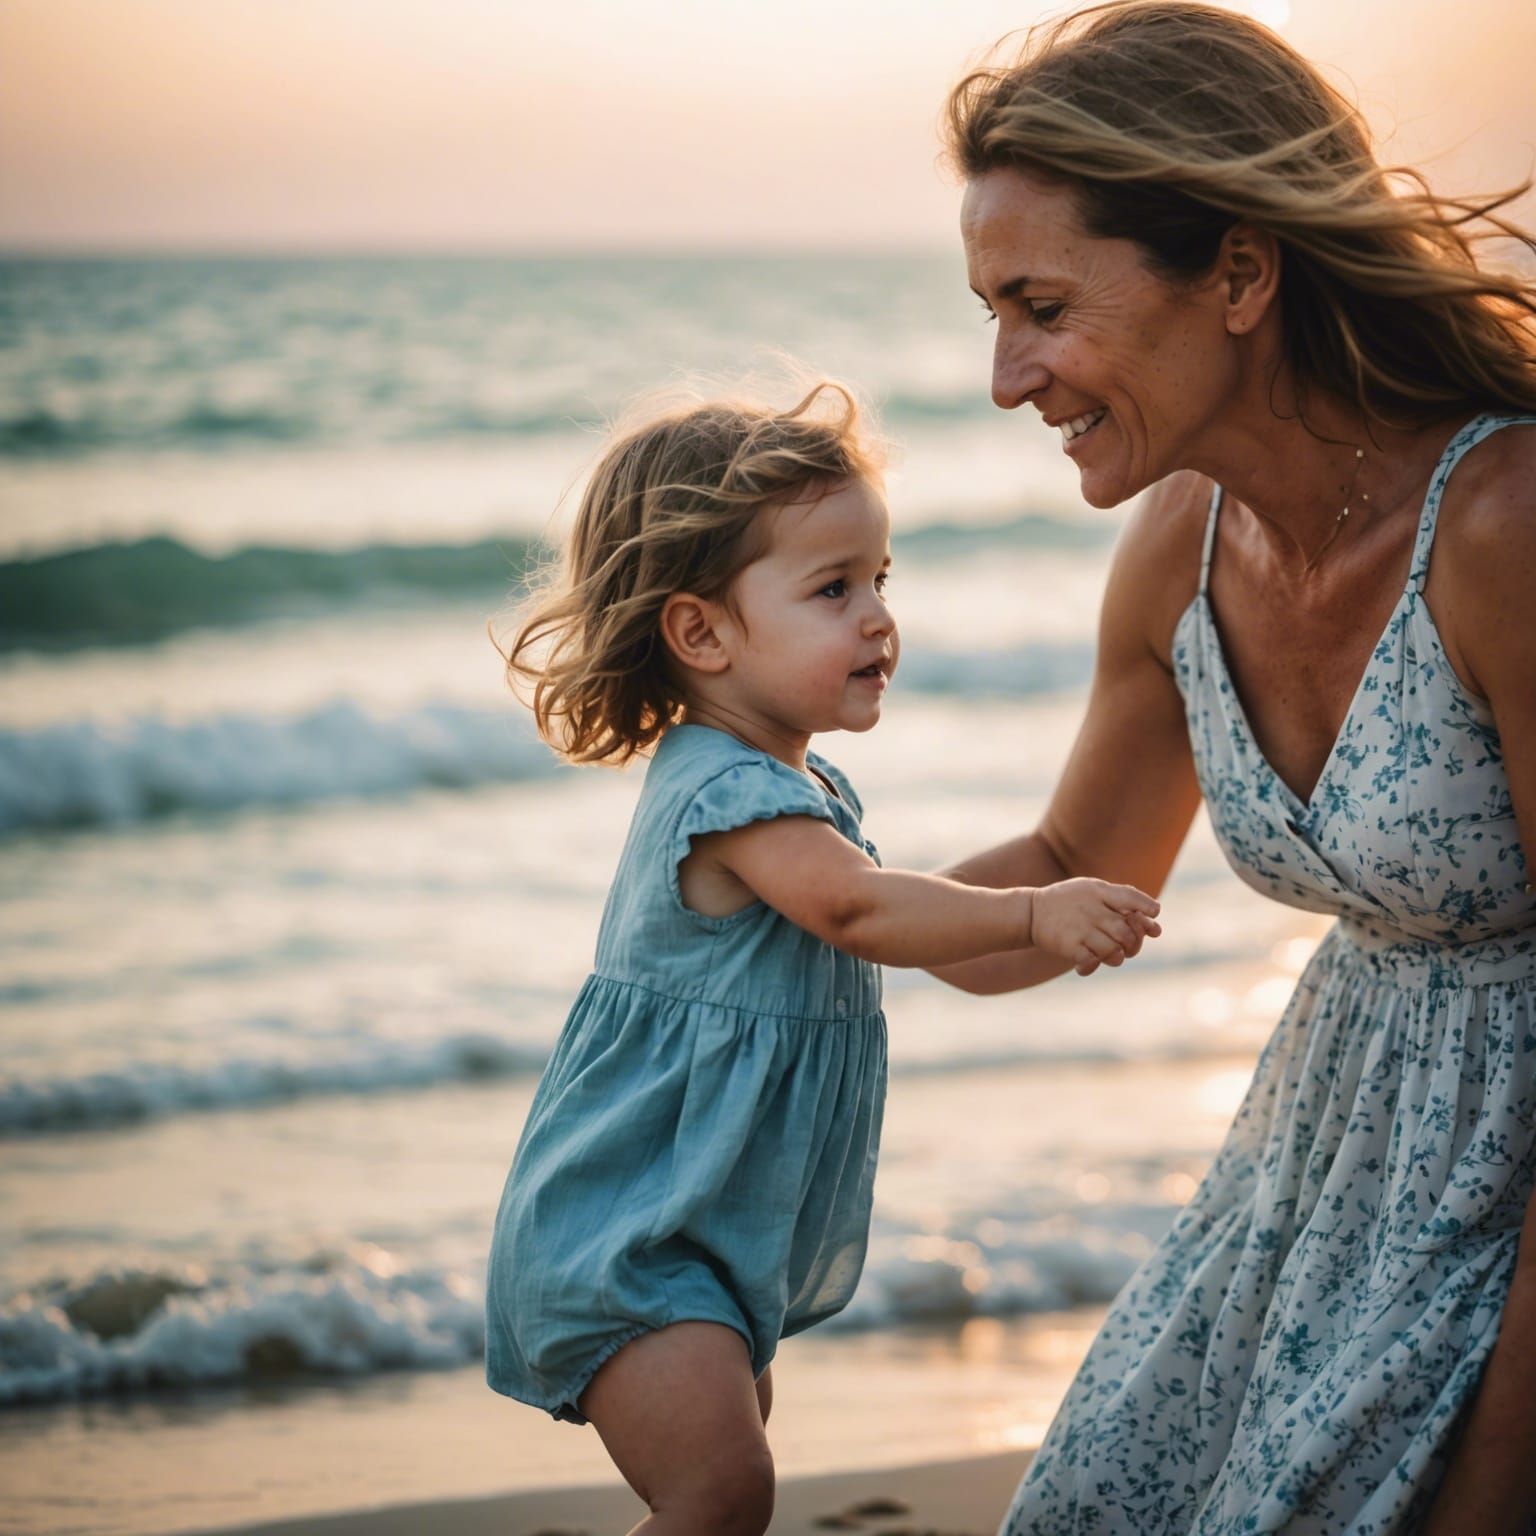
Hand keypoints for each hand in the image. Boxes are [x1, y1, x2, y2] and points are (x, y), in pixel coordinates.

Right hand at [1029, 879, 1161, 974]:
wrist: (1030, 912)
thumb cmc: (1068, 902)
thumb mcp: (1093, 890)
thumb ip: (1122, 899)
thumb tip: (1156, 924)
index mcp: (1099, 891)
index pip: (1132, 899)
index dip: (1147, 911)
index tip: (1152, 923)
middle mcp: (1092, 909)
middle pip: (1127, 933)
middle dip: (1133, 944)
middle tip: (1125, 945)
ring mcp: (1080, 928)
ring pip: (1114, 951)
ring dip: (1115, 957)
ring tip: (1106, 954)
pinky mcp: (1068, 945)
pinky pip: (1091, 962)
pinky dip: (1092, 966)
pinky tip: (1086, 962)